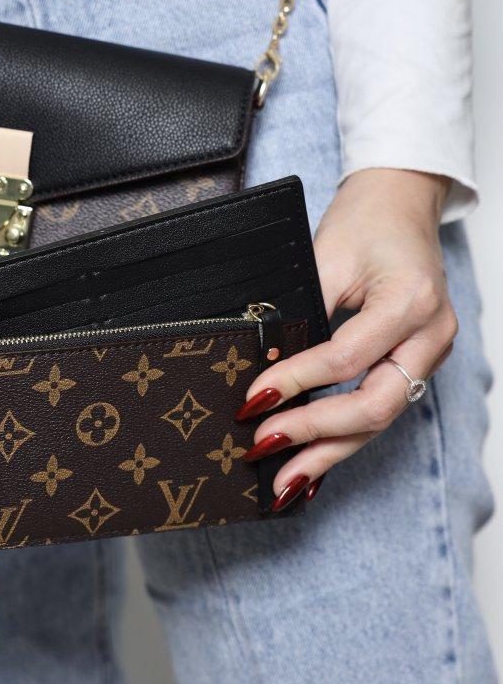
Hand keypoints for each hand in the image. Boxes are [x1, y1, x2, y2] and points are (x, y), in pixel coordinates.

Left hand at [236, 168, 457, 509]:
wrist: (402, 201)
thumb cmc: (366, 220)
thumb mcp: (327, 254)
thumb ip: (304, 311)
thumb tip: (265, 364)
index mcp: (410, 302)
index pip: (348, 359)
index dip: (298, 383)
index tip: (253, 399)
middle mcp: (430, 335)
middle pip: (375, 404)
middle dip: (315, 434)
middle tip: (264, 447)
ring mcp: (430, 353)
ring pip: (381, 418)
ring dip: (329, 451)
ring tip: (283, 482)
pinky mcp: (417, 361)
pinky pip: (382, 407)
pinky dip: (345, 436)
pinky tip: (314, 463)